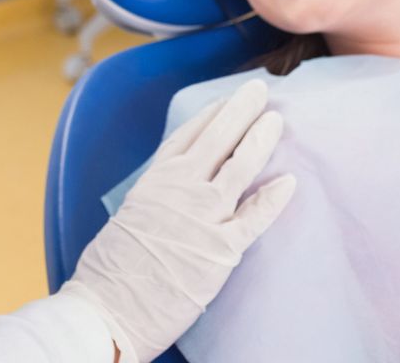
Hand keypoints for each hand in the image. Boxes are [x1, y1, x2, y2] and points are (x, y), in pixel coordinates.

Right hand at [57, 80, 295, 362]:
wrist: (109, 309)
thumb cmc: (110, 271)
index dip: (211, 115)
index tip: (226, 101)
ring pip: (241, 166)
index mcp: (155, 180)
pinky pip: (255, 218)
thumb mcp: (129, 217)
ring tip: (276, 120)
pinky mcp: (222, 249)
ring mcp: (204, 216)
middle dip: (241, 109)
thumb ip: (155, 200)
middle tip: (259, 89)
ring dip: (261, 139)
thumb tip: (169, 196)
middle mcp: (181, 189)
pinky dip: (273, 199)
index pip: (189, 135)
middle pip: (218, 138)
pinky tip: (289, 182)